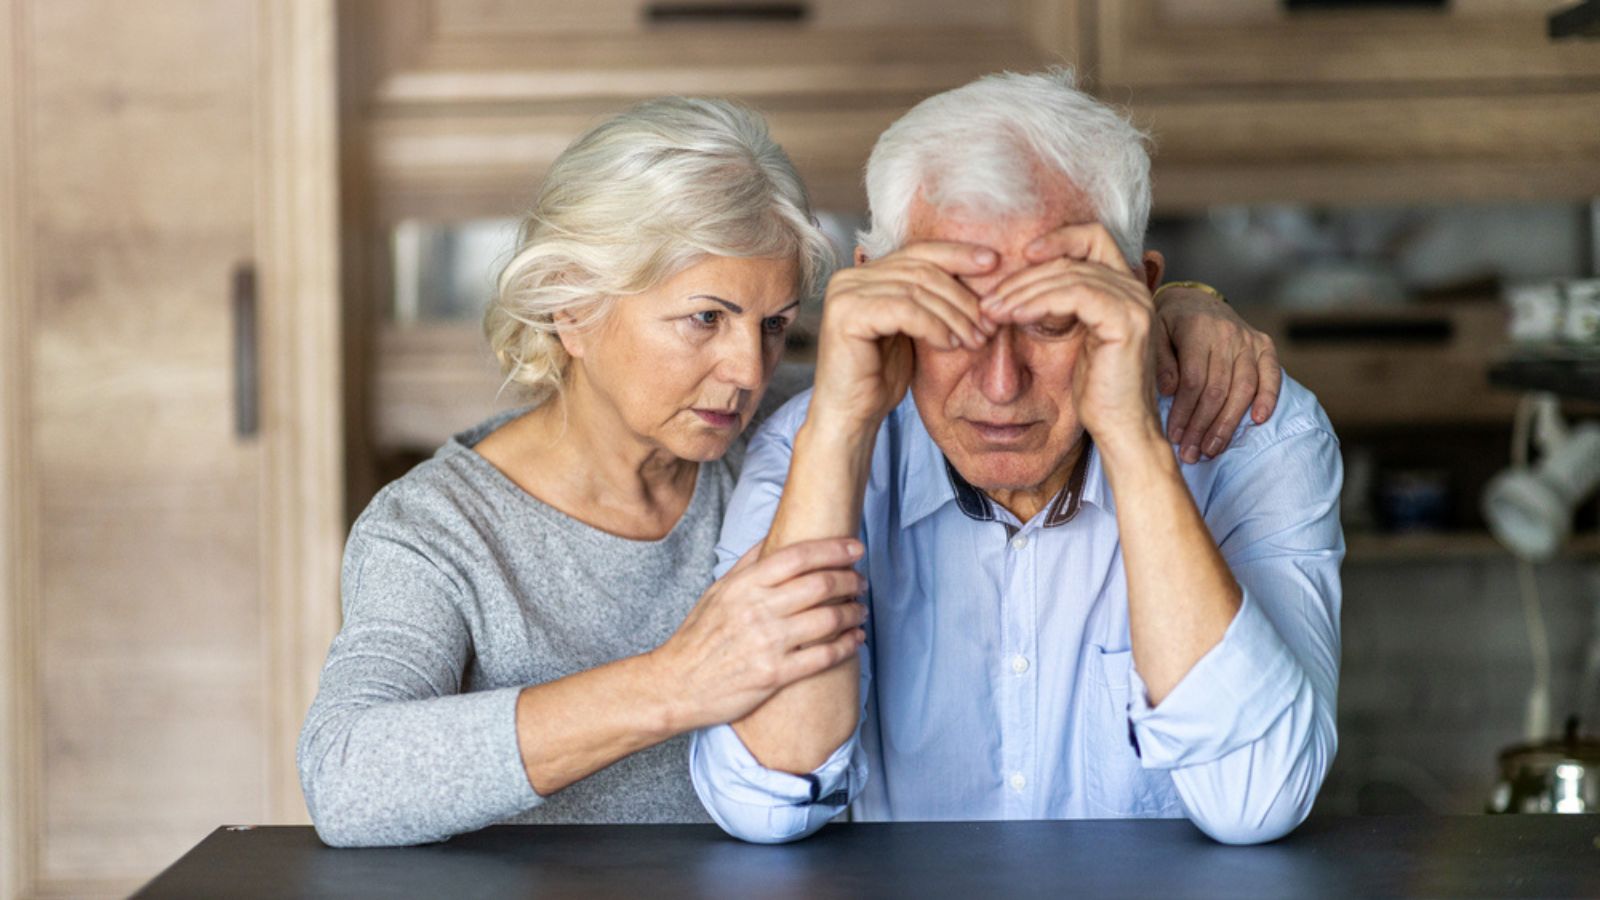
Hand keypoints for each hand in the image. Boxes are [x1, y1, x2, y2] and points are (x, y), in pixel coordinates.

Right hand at [650, 537, 867, 730]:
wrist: (677, 685)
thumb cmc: (698, 638)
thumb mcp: (717, 592)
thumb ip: (747, 564)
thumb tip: (772, 538)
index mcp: (745, 585)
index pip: (798, 556)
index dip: (833, 549)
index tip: (855, 548)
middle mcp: (758, 610)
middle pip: (820, 585)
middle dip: (850, 580)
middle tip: (860, 581)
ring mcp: (768, 643)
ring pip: (828, 619)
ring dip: (853, 612)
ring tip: (860, 609)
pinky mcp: (775, 675)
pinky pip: (824, 656)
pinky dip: (848, 645)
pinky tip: (855, 639)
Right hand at [810, 242, 997, 431]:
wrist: (851, 416)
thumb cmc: (882, 378)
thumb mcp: (914, 330)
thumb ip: (930, 300)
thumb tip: (980, 273)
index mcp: (864, 274)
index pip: (918, 251)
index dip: (957, 254)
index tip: (993, 263)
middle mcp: (849, 277)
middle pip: (921, 269)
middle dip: (961, 296)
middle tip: (987, 324)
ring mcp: (845, 293)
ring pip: (917, 290)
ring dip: (953, 316)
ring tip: (974, 339)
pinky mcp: (847, 314)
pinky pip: (905, 310)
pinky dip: (934, 326)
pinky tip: (948, 345)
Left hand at [983, 223, 1159, 448]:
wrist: (1120, 429)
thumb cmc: (1096, 392)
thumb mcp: (1075, 338)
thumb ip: (1061, 306)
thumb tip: (1020, 287)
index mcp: (1125, 288)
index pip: (1094, 237)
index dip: (1058, 238)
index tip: (1021, 255)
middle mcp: (1135, 289)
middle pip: (1071, 259)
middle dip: (1024, 277)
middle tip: (988, 299)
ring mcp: (1133, 304)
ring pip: (1068, 275)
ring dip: (1023, 291)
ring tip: (992, 310)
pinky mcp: (1125, 322)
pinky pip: (1075, 295)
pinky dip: (1039, 302)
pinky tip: (1015, 316)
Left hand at [1151, 287, 1280, 463]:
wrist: (1193, 299)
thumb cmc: (1167, 322)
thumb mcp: (1152, 332)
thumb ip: (1159, 360)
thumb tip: (1168, 390)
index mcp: (1196, 328)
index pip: (1193, 381)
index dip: (1184, 413)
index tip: (1174, 437)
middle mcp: (1226, 333)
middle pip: (1218, 389)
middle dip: (1203, 427)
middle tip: (1191, 454)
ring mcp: (1248, 339)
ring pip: (1243, 388)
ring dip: (1228, 423)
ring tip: (1212, 449)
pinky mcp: (1263, 344)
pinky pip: (1271, 374)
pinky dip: (1268, 397)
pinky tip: (1258, 420)